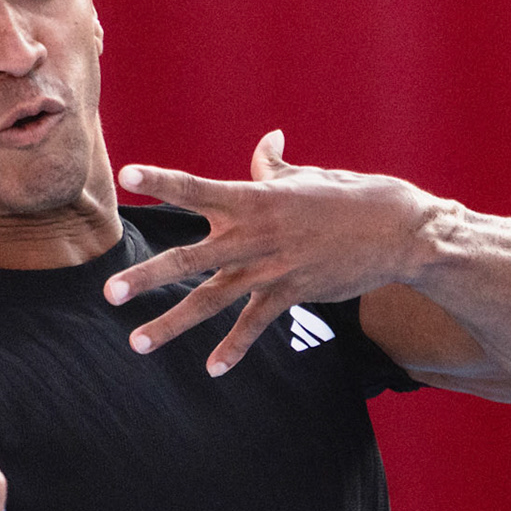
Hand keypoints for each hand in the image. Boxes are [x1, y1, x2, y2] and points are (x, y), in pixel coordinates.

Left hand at [103, 129, 438, 375]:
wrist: (401, 232)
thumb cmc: (355, 197)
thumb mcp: (309, 178)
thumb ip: (275, 168)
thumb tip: (266, 142)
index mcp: (254, 198)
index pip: (197, 188)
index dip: (162, 180)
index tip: (127, 175)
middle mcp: (254, 234)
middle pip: (188, 257)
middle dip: (147, 277)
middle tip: (110, 293)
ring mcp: (271, 267)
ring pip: (211, 299)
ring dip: (172, 324)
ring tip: (136, 344)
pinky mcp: (291, 293)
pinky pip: (254, 325)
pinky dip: (233, 348)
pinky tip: (211, 368)